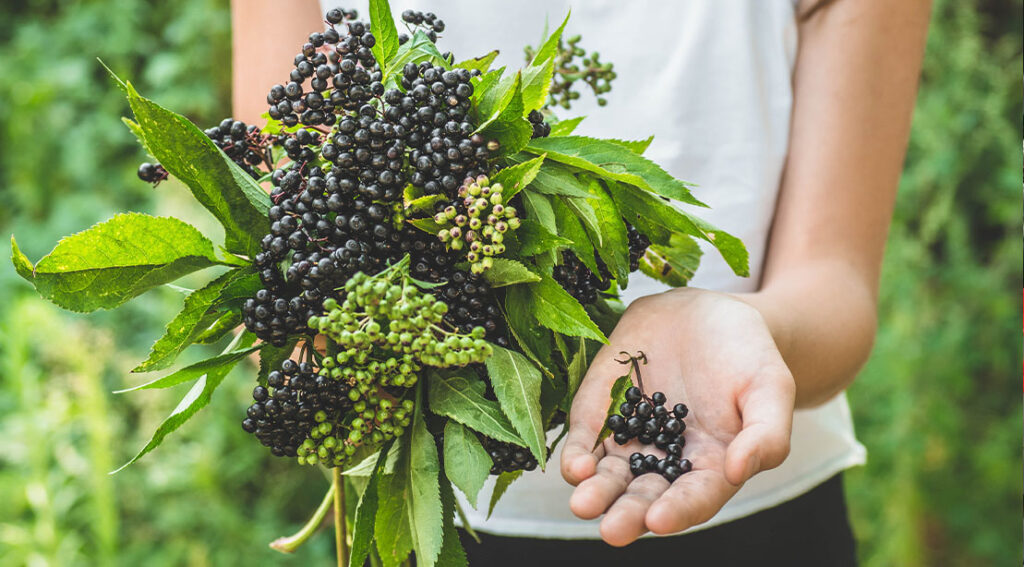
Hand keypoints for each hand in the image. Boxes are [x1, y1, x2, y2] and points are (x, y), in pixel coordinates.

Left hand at [560, 288, 795, 545]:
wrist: (708, 313)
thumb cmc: (748, 354)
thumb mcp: (771, 387)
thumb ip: (766, 434)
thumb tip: (738, 471)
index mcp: (711, 467)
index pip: (693, 498)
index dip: (678, 511)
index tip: (659, 519)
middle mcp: (666, 461)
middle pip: (644, 497)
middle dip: (627, 515)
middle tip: (612, 529)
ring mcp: (631, 437)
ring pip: (609, 477)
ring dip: (596, 493)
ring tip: (583, 502)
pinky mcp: (602, 410)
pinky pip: (587, 439)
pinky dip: (578, 454)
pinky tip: (575, 466)